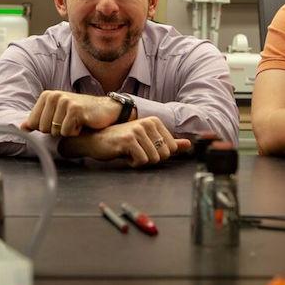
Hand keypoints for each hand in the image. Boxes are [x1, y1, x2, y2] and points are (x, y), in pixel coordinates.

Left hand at [21, 91, 125, 136]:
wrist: (105, 109)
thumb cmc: (81, 113)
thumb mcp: (57, 114)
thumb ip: (39, 120)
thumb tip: (22, 127)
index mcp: (47, 96)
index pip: (34, 123)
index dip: (47, 128)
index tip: (60, 121)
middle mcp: (54, 96)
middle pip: (43, 128)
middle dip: (57, 131)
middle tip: (70, 122)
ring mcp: (64, 101)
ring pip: (55, 131)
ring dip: (67, 132)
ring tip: (77, 122)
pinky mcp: (75, 109)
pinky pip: (66, 132)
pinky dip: (75, 132)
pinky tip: (83, 123)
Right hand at [60, 117, 191, 166]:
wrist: (96, 139)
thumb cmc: (121, 141)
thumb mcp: (147, 140)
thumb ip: (168, 142)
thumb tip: (188, 144)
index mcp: (155, 122)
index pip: (172, 149)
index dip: (158, 155)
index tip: (144, 149)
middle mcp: (148, 123)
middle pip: (164, 155)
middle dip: (150, 159)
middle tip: (136, 152)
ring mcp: (138, 130)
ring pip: (153, 159)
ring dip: (140, 161)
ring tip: (130, 153)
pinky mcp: (129, 140)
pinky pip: (141, 161)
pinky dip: (133, 163)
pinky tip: (124, 155)